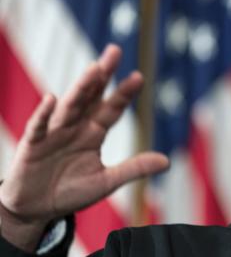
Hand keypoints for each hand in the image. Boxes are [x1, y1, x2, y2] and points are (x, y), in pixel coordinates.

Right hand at [0, 44, 168, 251]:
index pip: (113, 108)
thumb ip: (133, 168)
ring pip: (69, 106)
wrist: (36, 209)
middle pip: (91, 96)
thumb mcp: (106, 182)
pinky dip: (44, 114)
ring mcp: (54, 132)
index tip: (139, 77)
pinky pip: (39, 127)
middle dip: (102, 75)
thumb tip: (167, 161)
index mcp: (94, 132)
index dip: (124, 93)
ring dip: (81, 88)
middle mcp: (76, 126)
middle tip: (115, 51)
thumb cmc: (71, 191)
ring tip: (93, 70)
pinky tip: (52, 99)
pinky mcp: (33, 145)